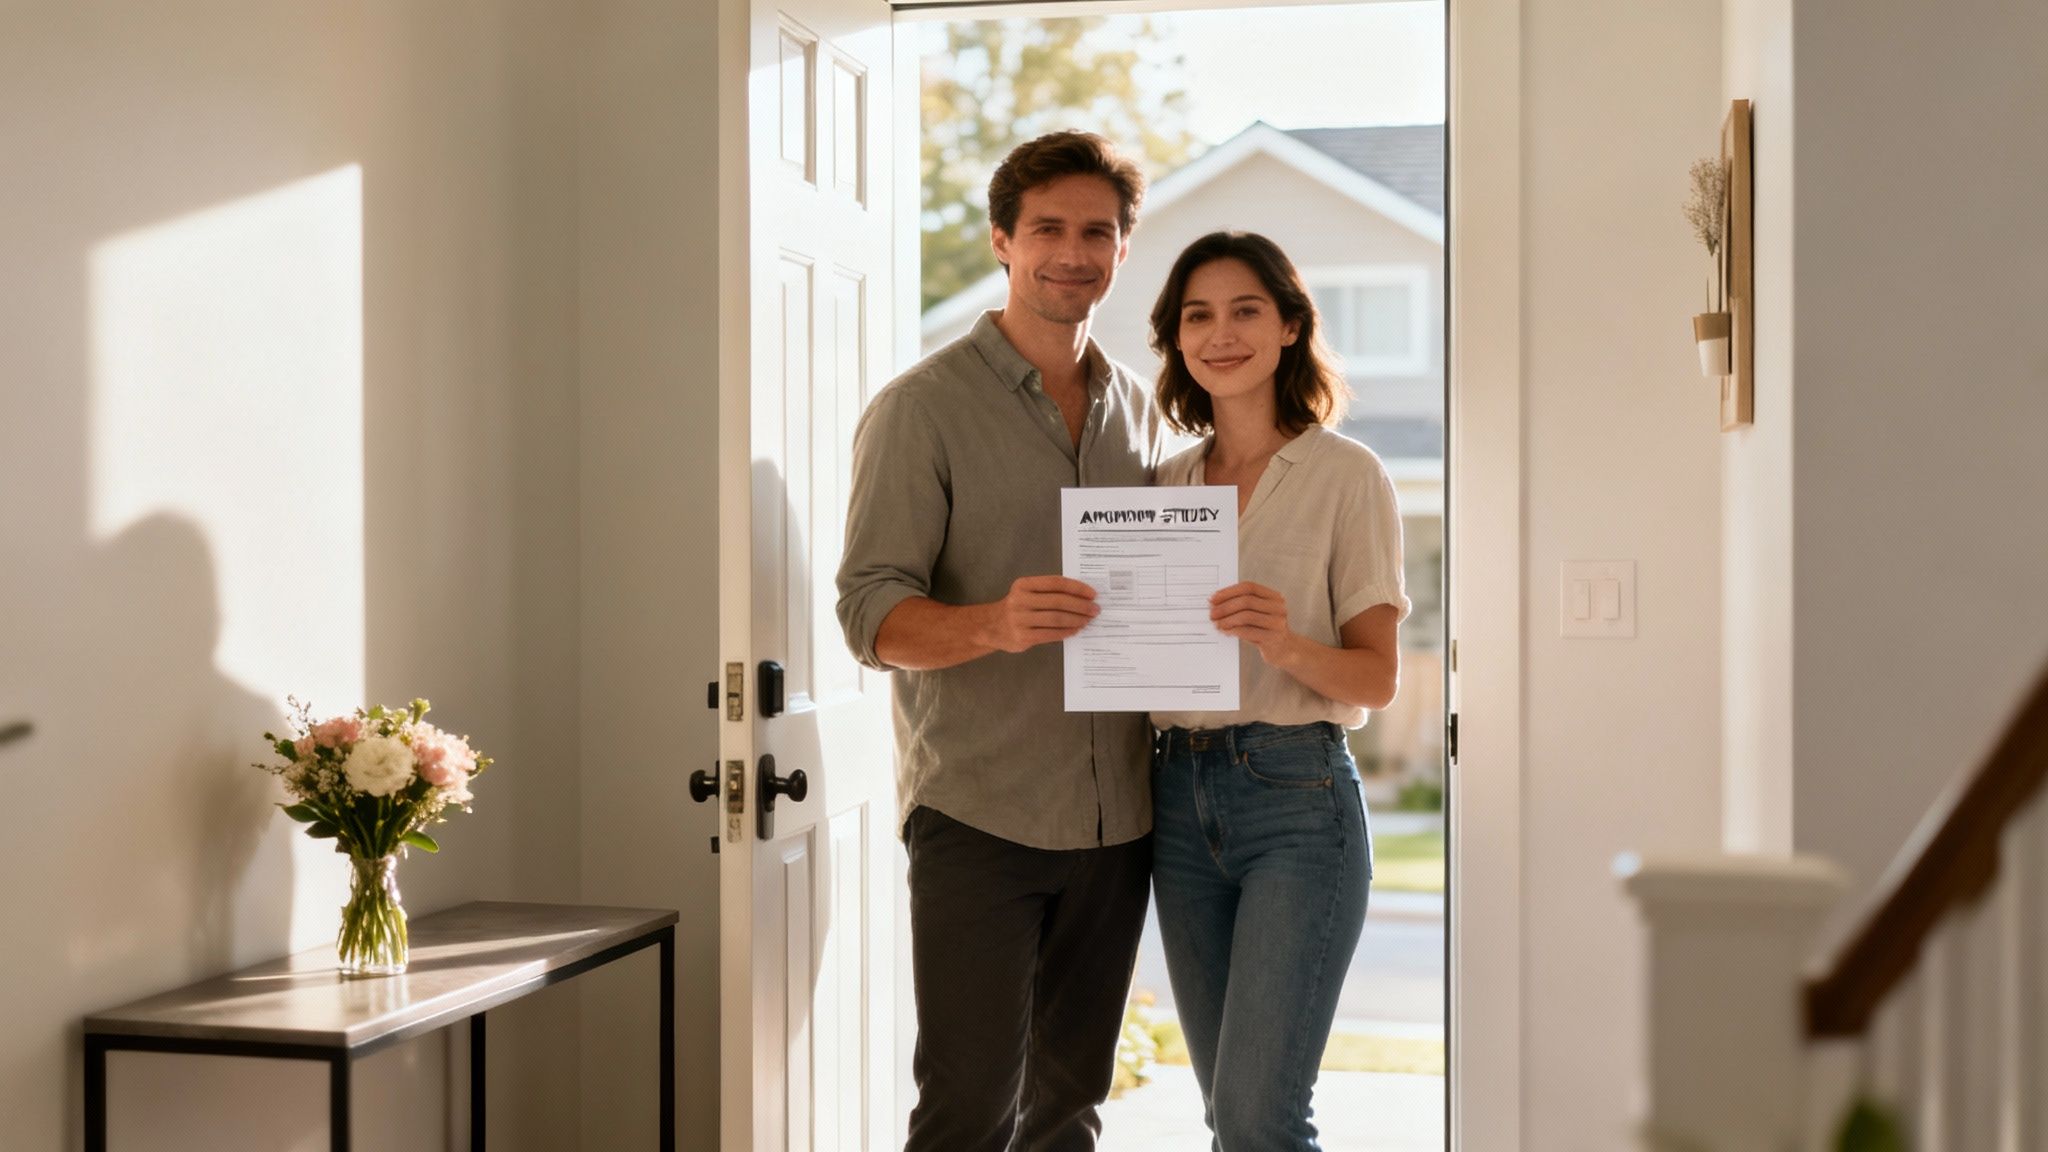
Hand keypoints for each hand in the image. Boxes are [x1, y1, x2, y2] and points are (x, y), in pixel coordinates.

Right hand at [981, 575, 1099, 652]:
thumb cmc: (1017, 607)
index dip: (1077, 588)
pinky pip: (1051, 634)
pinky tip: (1075, 630)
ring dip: (1076, 620)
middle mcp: (1020, 600)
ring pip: (1056, 619)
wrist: (991, 626)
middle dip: (1081, 606)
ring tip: (1088, 620)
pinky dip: (1066, 632)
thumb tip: (1081, 597)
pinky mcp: (1023, 637)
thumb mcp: (1027, 593)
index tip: (1092, 594)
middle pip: (1058, 602)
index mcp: (1023, 585)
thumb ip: (1049, 592)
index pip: (1056, 583)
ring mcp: (1020, 620)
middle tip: (1095, 609)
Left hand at [1211, 582, 1295, 666]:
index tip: (1214, 598)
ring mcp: (1277, 623)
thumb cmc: (1266, 630)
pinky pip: (1248, 631)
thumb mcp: (1257, 614)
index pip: (1249, 587)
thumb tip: (1215, 603)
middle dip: (1225, 607)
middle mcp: (1278, 607)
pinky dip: (1233, 630)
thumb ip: (1241, 606)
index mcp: (1274, 597)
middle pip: (1246, 601)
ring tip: (1217, 624)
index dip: (1229, 591)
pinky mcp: (1273, 638)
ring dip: (1227, 620)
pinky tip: (1226, 631)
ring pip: (1246, 616)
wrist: (1285, 649)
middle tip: (1212, 613)